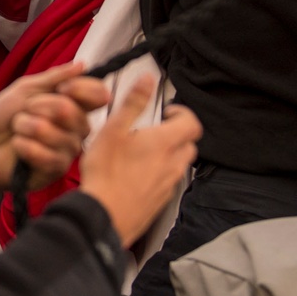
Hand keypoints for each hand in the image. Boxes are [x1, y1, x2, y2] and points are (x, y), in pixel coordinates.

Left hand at [0, 60, 109, 206]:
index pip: (98, 94)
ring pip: (54, 133)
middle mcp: (77, 127)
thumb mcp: (25, 89)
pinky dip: (24, 147)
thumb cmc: (4, 115)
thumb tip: (81, 65)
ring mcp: (69, 149)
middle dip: (39, 107)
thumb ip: (53, 78)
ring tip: (17, 130)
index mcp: (73, 104)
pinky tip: (18, 148)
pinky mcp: (57, 169)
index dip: (82, 89)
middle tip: (24, 110)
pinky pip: (46, 155)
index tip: (62, 88)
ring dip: (25, 127)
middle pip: (71, 111)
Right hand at [80, 75, 201, 246]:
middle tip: (154, 130)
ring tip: (142, 152)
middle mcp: (173, 164)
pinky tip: (135, 175)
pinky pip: (168, 181)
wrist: (104, 216)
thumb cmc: (106, 174)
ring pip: (179, 163)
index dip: (182, 113)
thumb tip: (147, 80)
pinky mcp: (160, 201)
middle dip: (176, 133)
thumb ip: (133, 103)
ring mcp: (168, 185)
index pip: (192, 123)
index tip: (166, 112)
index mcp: (165, 143)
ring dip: (168, 154)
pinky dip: (159, 173)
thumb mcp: (113, 129)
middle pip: (189, 143)